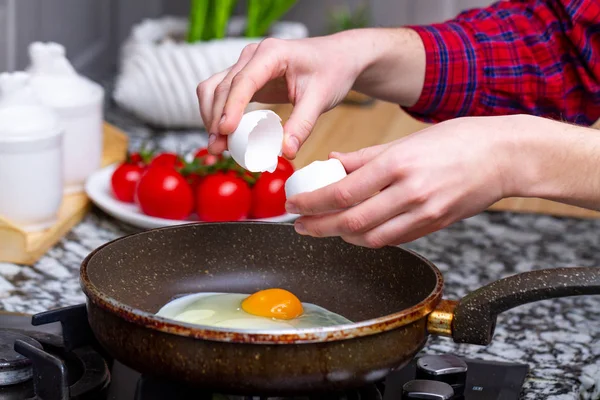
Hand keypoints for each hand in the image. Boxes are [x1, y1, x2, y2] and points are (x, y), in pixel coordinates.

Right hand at [196, 28, 425, 158]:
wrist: (338, 59)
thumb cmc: (332, 71)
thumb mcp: (321, 99)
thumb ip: (302, 124)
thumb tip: (286, 151)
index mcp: (272, 53)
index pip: (243, 81)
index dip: (231, 107)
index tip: (226, 131)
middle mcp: (253, 55)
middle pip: (222, 86)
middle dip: (216, 119)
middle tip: (218, 149)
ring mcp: (247, 65)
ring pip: (214, 88)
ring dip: (211, 116)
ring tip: (218, 146)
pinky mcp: (246, 78)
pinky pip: (222, 94)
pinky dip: (218, 114)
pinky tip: (224, 135)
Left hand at [285, 115, 521, 247]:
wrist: (504, 158)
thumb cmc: (458, 140)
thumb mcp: (406, 140)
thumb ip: (365, 156)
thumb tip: (332, 163)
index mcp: (399, 164)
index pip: (343, 192)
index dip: (313, 202)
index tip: (294, 204)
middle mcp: (410, 192)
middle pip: (350, 221)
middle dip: (318, 226)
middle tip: (299, 224)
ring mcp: (424, 213)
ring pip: (369, 237)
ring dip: (340, 236)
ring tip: (322, 228)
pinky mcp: (433, 227)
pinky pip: (392, 239)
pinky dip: (367, 238)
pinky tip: (354, 230)